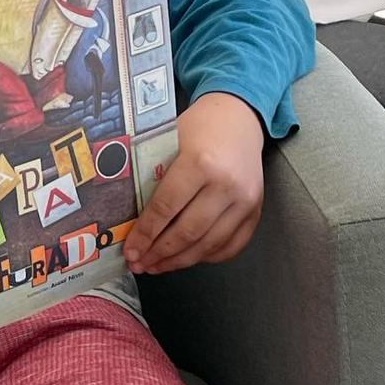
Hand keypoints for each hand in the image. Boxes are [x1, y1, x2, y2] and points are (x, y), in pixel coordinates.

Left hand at [123, 92, 263, 275]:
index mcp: (201, 163)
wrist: (240, 117)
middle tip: (139, 264)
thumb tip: (128, 218)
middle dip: (159, 253)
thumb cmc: (198, 127)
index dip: (146, 234)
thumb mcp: (169, 140)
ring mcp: (246, 200)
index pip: (167, 208)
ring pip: (209, 244)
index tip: (130, 251)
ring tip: (157, 266)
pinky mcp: (257, 211)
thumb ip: (153, 176)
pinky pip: (232, 245)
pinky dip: (207, 257)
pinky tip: (186, 259)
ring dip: (180, 261)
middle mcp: (227, 185)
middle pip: (188, 232)